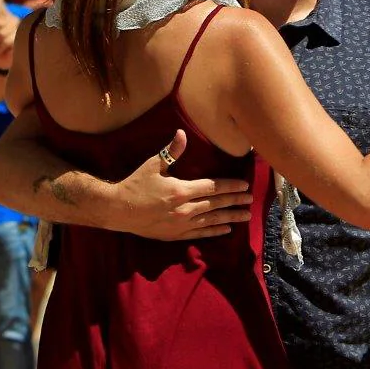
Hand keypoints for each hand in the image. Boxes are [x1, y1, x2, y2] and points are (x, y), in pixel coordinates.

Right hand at [110, 130, 254, 240]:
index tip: (244, 185)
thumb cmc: (135, 185)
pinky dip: (215, 231)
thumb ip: (171, 151)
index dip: (230, 186)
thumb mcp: (152, 165)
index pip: (212, 187)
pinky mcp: (176, 234)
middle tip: (251, 199)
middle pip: (216, 204)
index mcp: (181, 190)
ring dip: (230, 217)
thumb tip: (182, 133)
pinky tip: (226, 229)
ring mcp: (181, 224)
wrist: (118, 211)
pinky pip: (200, 233)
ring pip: (212, 220)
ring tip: (246, 216)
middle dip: (235, 201)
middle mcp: (185, 208)